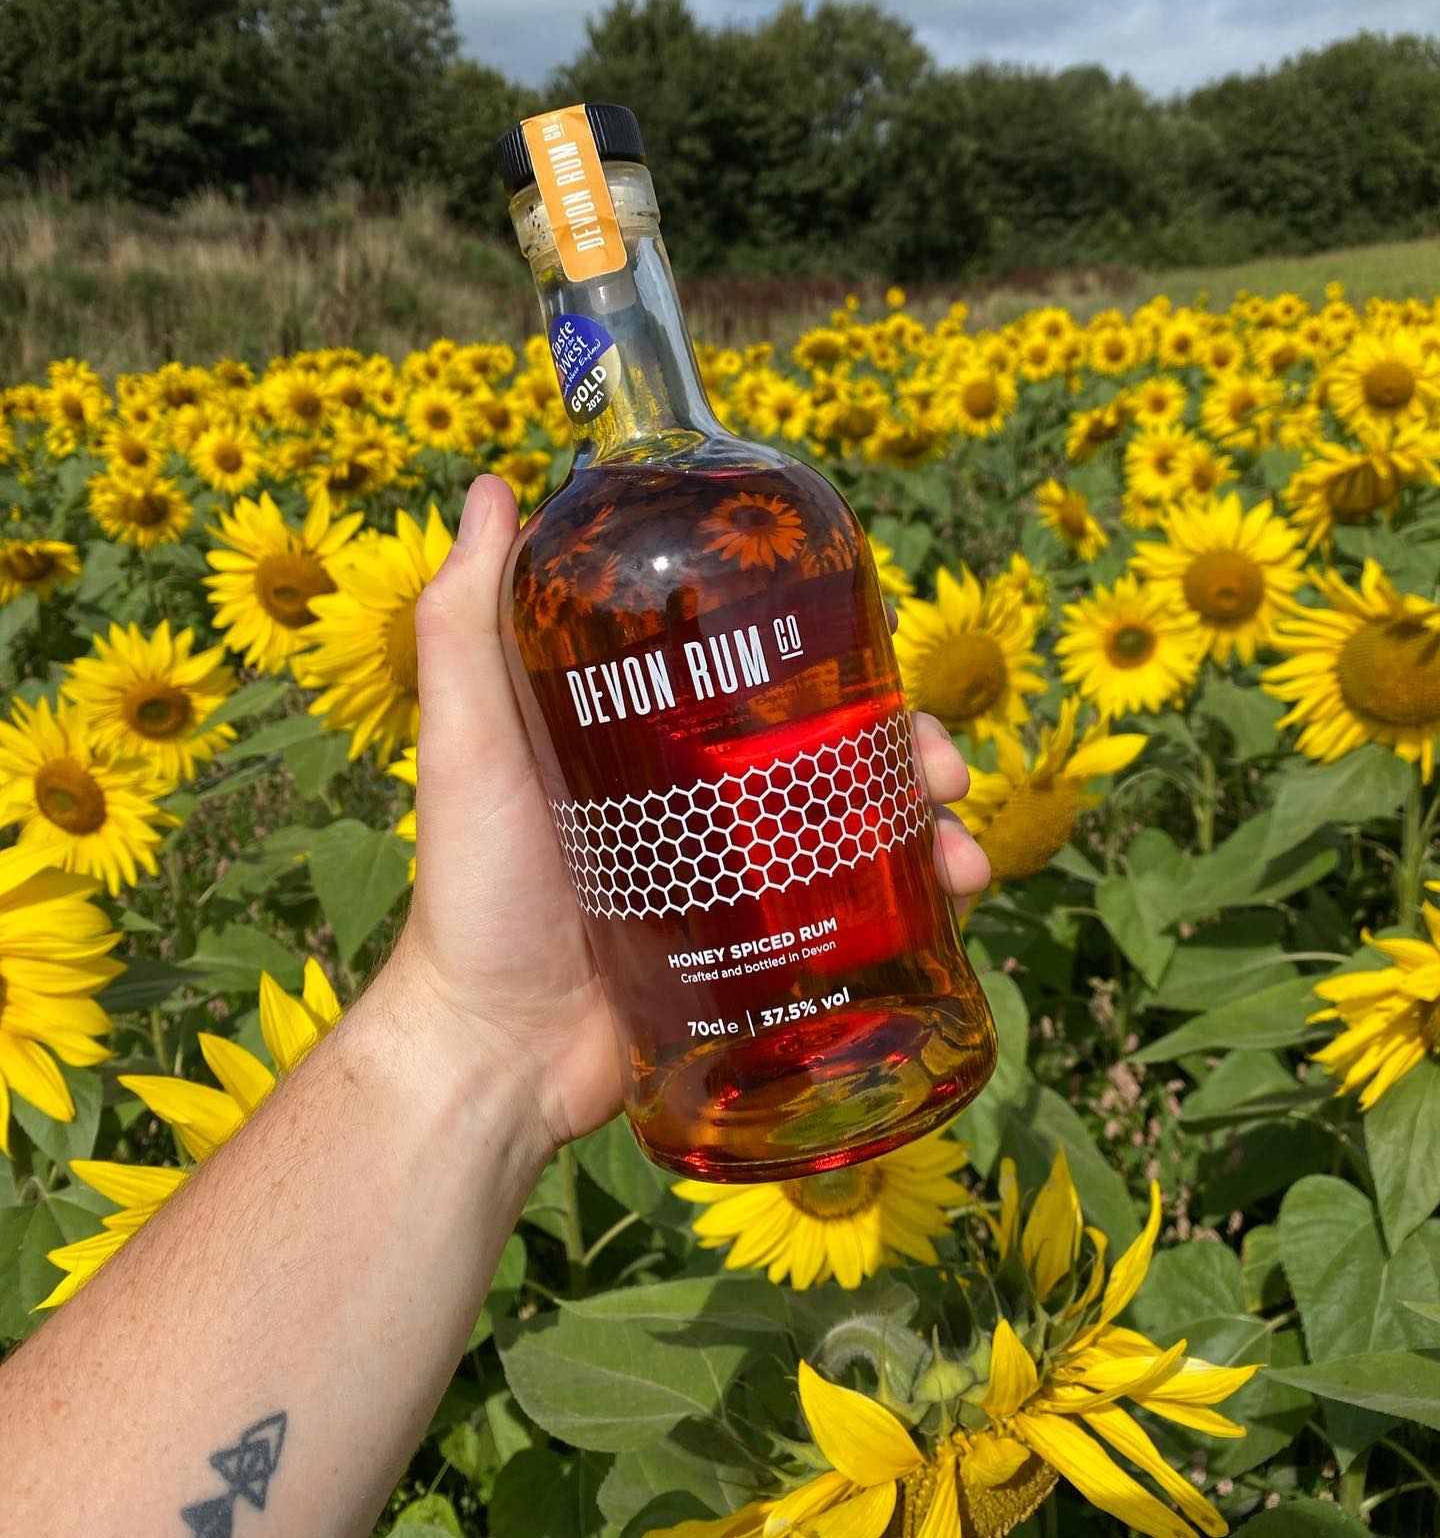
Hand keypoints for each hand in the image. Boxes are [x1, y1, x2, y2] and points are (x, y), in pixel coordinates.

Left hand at [392, 475, 990, 1155]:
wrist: (494, 1052)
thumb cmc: (473, 888)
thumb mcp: (467, 739)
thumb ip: (465, 623)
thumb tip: (494, 486)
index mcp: (649, 731)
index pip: (755, 668)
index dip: (825, 647)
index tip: (869, 637)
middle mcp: (703, 793)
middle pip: (828, 742)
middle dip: (905, 739)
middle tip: (940, 760)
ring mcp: (737, 874)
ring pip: (859, 822)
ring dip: (928, 818)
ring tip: (959, 844)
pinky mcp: (761, 948)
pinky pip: (856, 913)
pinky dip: (920, 899)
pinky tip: (956, 897)